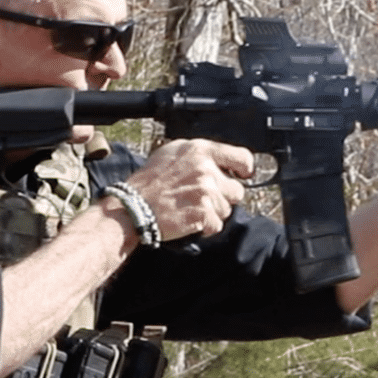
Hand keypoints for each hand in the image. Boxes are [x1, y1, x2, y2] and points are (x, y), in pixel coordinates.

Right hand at [119, 139, 253, 240]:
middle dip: (223, 198)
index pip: (242, 157)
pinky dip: (205, 228)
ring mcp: (205, 191)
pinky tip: (188, 222)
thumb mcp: (172, 153)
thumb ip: (199, 155)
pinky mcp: (202, 213)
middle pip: (236, 190)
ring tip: (189, 209)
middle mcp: (205, 168)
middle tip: (201, 200)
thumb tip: (223, 162)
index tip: (242, 176)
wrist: (132, 206)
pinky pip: (216, 225)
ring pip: (227, 210)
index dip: (245, 170)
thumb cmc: (148, 182)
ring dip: (212, 214)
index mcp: (200, 150)